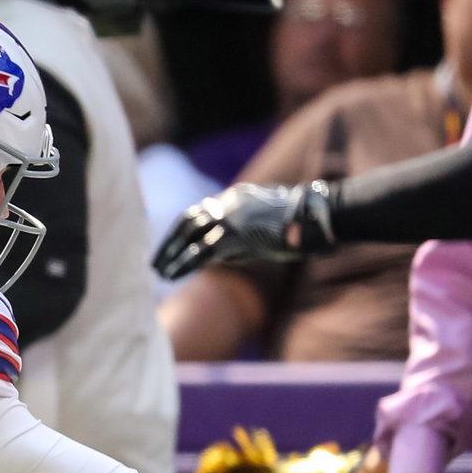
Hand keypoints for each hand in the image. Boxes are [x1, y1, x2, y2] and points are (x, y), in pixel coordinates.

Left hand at [153, 182, 335, 279]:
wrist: (315, 217)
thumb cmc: (295, 226)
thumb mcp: (261, 227)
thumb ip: (236, 239)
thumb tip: (215, 259)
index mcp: (234, 198)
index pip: (198, 212)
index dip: (180, 231)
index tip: (169, 246)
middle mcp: (228, 203)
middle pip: (188, 221)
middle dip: (169, 242)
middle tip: (155, 261)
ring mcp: (231, 217)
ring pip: (190, 235)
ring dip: (172, 255)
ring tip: (159, 272)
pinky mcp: (236, 234)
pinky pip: (202, 251)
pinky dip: (184, 263)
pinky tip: (172, 274)